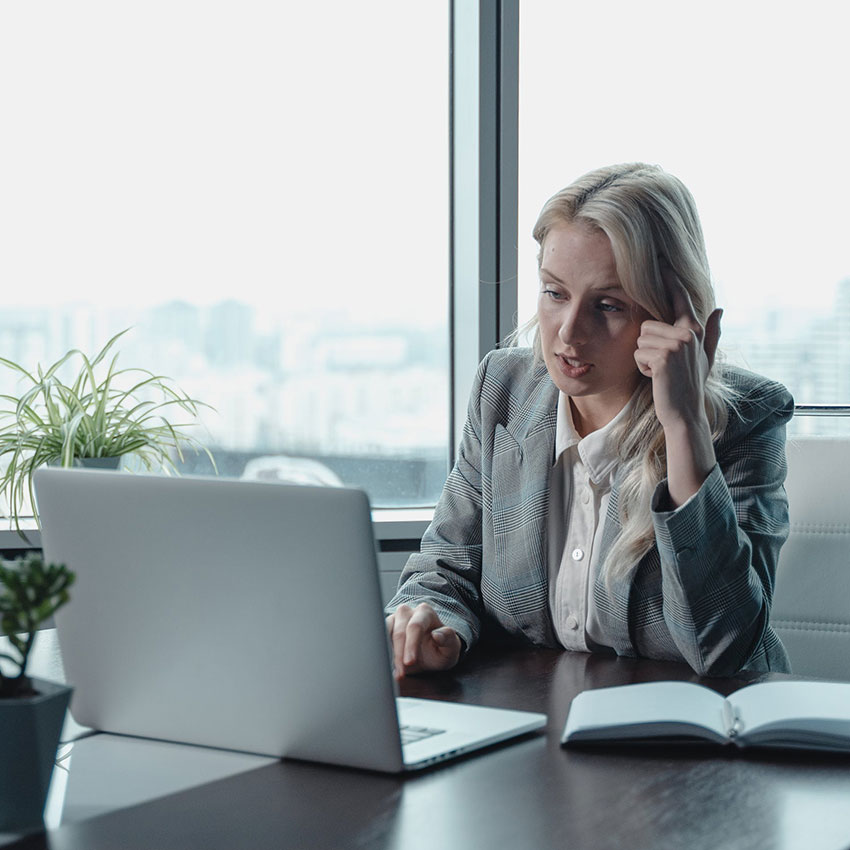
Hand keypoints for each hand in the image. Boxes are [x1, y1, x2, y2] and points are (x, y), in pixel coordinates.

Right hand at [386, 602, 461, 680]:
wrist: (431, 653)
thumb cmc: (441, 649)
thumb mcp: (451, 648)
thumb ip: (449, 639)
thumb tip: (437, 635)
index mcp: (426, 612)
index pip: (415, 626)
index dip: (411, 645)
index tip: (409, 663)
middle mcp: (408, 612)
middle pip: (399, 632)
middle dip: (399, 655)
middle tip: (401, 674)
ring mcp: (395, 618)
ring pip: (385, 634)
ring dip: (388, 655)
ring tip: (395, 672)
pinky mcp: (385, 627)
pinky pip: (378, 638)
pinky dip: (381, 653)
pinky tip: (386, 666)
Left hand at [634, 276, 721, 431]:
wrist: (685, 413)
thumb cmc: (691, 385)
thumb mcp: (706, 357)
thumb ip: (712, 332)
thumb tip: (720, 308)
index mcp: (695, 330)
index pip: (679, 299)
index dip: (670, 280)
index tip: (661, 261)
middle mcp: (688, 333)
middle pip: (647, 325)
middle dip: (648, 346)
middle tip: (663, 366)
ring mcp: (676, 345)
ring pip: (640, 339)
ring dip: (644, 358)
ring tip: (661, 372)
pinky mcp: (663, 357)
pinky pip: (638, 353)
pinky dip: (642, 368)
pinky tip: (656, 378)